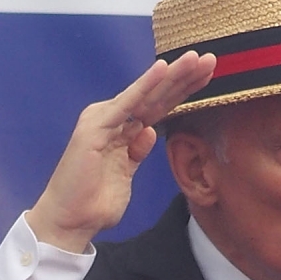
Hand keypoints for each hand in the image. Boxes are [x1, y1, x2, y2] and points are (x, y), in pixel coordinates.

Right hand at [26, 53, 214, 253]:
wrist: (69, 221)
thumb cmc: (93, 203)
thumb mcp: (125, 175)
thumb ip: (137, 152)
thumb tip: (149, 131)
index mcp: (122, 131)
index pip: (158, 106)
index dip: (182, 90)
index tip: (207, 75)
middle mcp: (112, 121)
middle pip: (155, 96)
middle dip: (183, 78)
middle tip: (210, 59)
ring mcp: (103, 121)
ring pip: (145, 95)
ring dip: (170, 76)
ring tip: (194, 58)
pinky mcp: (96, 128)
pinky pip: (126, 104)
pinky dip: (144, 86)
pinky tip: (162, 69)